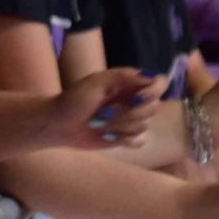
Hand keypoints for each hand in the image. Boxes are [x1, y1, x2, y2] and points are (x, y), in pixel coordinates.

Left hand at [45, 67, 168, 149]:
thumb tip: (153, 78)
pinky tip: (109, 136)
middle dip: (130, 113)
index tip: (138, 97)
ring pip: (144, 125)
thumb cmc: (74, 100)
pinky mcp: (125, 137)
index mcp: (129, 83)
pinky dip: (124, 140)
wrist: (59, 125)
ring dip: (122, 127)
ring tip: (101, 123)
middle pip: (153, 107)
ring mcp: (130, 120)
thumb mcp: (96, 83)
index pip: (159, 84)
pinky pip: (139, 141)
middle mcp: (134, 100)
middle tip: (105, 112)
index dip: (153, 92)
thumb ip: (124, 77)